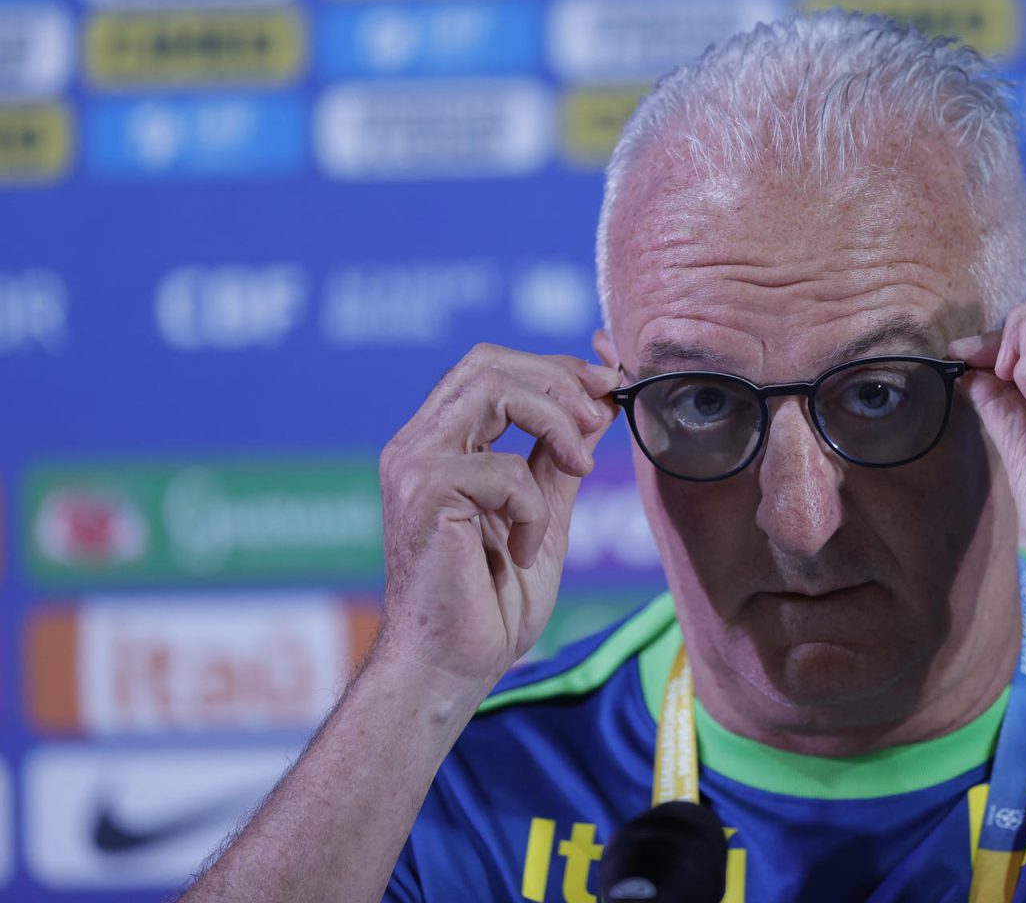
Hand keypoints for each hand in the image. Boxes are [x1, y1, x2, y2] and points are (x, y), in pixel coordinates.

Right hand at [372, 344, 620, 699]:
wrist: (452, 666)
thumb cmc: (492, 600)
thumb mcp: (544, 512)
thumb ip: (562, 456)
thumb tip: (602, 402)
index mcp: (440, 442)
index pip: (490, 367)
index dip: (553, 366)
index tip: (607, 384)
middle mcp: (417, 444)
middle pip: (487, 362)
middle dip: (558, 381)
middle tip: (600, 418)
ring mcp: (414, 466)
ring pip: (492, 390)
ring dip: (554, 424)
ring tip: (579, 470)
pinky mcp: (423, 495)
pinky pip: (504, 471)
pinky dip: (534, 509)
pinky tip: (524, 550)